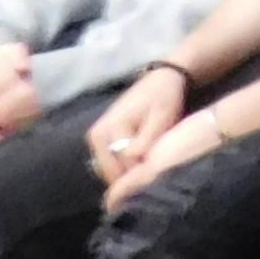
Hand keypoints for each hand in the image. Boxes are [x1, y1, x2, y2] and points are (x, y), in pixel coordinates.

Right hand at [87, 67, 185, 185]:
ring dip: (131, 174)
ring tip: (152, 164)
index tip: (161, 167)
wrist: (159, 81)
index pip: (123, 167)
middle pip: (114, 174)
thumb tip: (131, 160)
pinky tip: (143, 162)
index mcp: (108, 129)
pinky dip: (127, 169)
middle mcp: (96, 137)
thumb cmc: (163, 98)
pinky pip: (113, 167)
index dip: (144, 172)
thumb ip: (146, 139)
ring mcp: (96, 141)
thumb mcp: (161, 116)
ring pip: (113, 173)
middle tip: (157, 170)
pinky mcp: (102, 144)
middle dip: (135, 176)